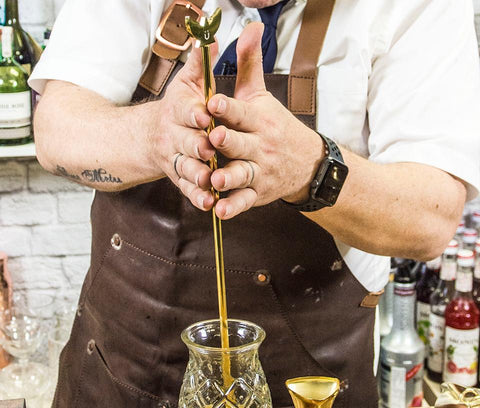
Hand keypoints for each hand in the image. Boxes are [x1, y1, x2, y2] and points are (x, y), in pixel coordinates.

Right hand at [150, 45, 217, 210]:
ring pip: (186, 168)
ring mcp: (176, 159)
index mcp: (178, 111)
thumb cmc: (178, 107)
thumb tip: (210, 29)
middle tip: (211, 148)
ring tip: (210, 179)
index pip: (185, 111)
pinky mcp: (180, 178)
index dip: (194, 112)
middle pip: (186, 141)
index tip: (205, 113)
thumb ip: (200, 62)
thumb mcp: (187, 82)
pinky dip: (197, 198)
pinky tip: (210, 204)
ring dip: (197, 174)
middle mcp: (174, 136)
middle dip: (198, 144)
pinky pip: (187, 190)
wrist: (151, 138)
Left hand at [207, 23, 324, 219]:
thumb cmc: (276, 126)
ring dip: (230, 177)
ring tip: (216, 179)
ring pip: (242, 174)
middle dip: (227, 141)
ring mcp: (259, 171)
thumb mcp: (263, 95)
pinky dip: (233, 207)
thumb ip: (251, 64)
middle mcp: (260, 146)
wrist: (306, 163)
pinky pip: (244, 201)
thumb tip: (250, 26)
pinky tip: (219, 211)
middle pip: (240, 143)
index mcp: (260, 119)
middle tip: (212, 138)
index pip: (242, 111)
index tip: (213, 100)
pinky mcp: (257, 192)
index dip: (228, 107)